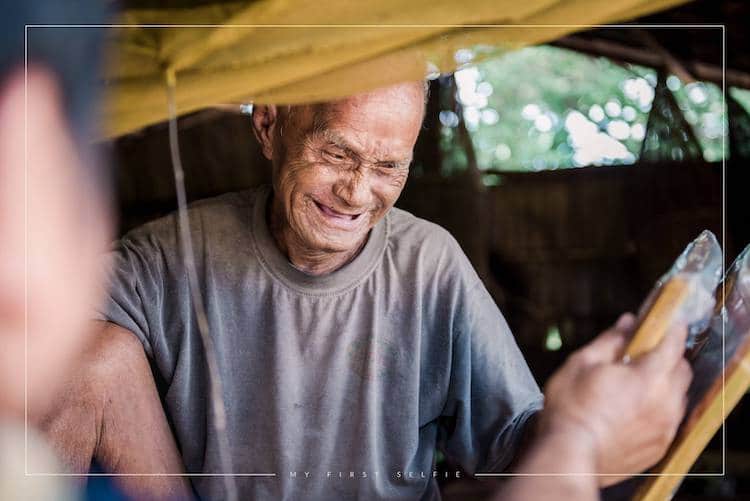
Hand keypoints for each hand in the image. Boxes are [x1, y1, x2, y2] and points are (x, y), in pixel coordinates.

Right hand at [537, 313, 691, 485]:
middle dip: (670, 357)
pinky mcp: (659, 448)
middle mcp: (665, 403)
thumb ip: (610, 341)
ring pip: (678, 397)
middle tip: (647, 353)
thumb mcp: (582, 363)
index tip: (669, 322)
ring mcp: (665, 428)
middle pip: (682, 370)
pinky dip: (660, 409)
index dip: (672, 329)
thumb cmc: (571, 409)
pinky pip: (670, 421)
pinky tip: (637, 409)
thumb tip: (628, 323)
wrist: (570, 454)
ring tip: (638, 384)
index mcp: (648, 378)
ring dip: (666, 384)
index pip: (673, 345)